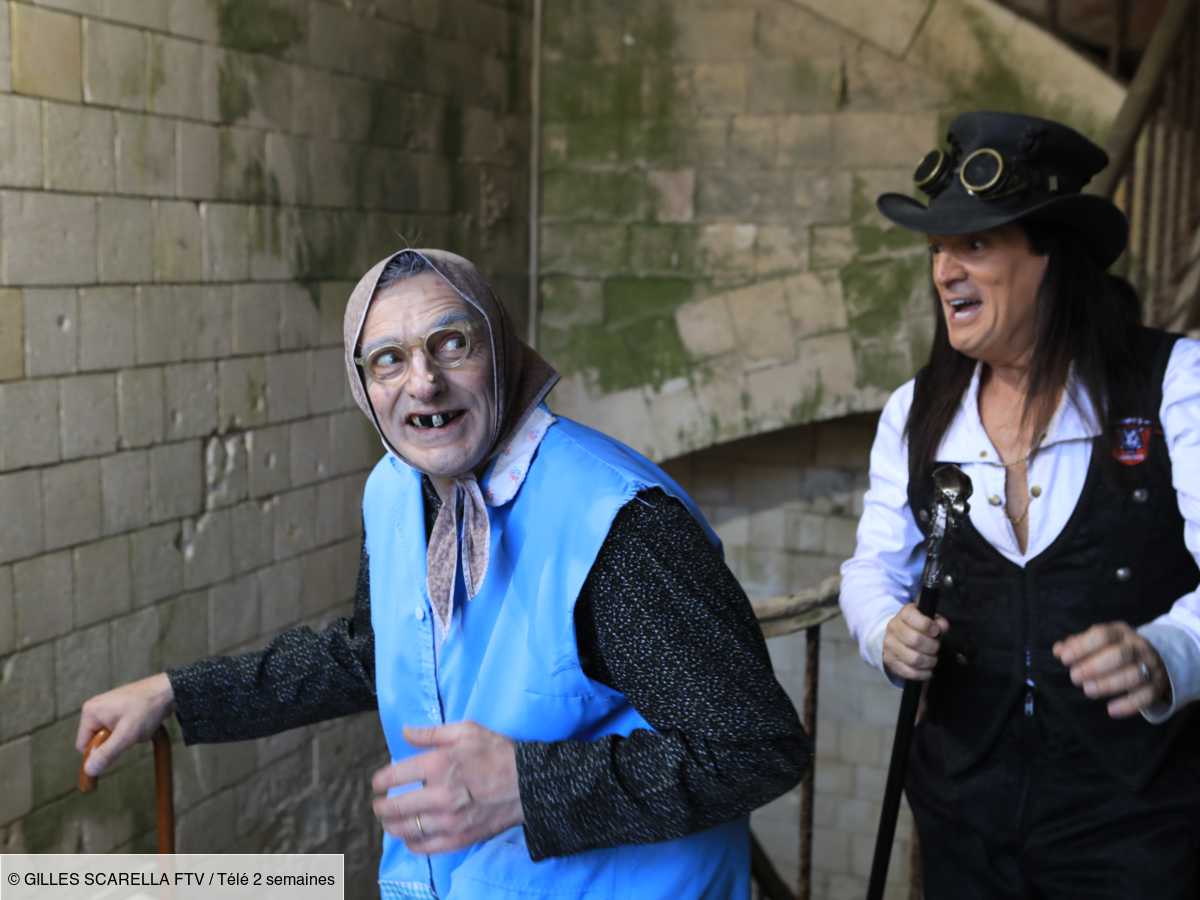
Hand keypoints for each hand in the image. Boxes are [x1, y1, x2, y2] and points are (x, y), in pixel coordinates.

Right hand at [75, 673, 174, 776]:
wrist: (170, 690)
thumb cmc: (147, 708)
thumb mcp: (126, 735)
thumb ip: (106, 754)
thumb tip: (88, 770)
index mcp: (90, 712)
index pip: (83, 746)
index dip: (99, 753)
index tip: (118, 749)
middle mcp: (95, 708)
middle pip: (98, 741)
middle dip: (116, 743)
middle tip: (132, 733)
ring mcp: (108, 708)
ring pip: (112, 737)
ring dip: (126, 738)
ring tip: (140, 725)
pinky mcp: (120, 709)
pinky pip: (121, 729)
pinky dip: (132, 731)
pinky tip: (144, 722)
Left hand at [371, 721, 523, 854]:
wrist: (528, 783)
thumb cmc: (497, 752)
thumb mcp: (467, 730)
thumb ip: (432, 733)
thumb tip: (405, 732)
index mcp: (439, 764)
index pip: (394, 776)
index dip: (379, 781)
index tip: (377, 784)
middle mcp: (440, 795)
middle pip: (395, 806)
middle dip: (381, 806)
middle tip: (379, 804)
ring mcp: (449, 820)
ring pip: (406, 829)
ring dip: (391, 826)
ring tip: (390, 821)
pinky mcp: (459, 838)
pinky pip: (424, 846)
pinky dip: (411, 842)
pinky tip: (409, 836)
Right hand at [883, 603, 949, 681]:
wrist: (897, 636)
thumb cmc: (917, 627)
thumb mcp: (928, 619)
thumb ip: (938, 622)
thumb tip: (942, 627)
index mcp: (904, 614)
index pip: (913, 618)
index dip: (928, 626)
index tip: (936, 631)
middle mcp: (893, 628)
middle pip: (915, 640)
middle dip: (932, 646)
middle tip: (936, 647)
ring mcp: (889, 645)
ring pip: (914, 659)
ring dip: (929, 662)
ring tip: (933, 659)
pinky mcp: (890, 661)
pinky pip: (909, 672)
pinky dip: (922, 674)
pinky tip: (927, 670)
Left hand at [1053, 622, 1170, 717]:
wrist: (1154, 658)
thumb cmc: (1115, 649)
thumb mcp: (1098, 642)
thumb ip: (1078, 644)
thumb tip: (1058, 650)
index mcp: (1120, 632)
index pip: (1102, 635)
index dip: (1082, 647)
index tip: (1065, 659)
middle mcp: (1138, 647)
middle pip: (1120, 654)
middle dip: (1094, 666)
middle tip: (1074, 677)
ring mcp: (1151, 666)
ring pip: (1134, 675)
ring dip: (1109, 684)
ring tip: (1088, 690)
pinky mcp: (1158, 686)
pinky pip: (1146, 696)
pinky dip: (1129, 704)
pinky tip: (1111, 710)